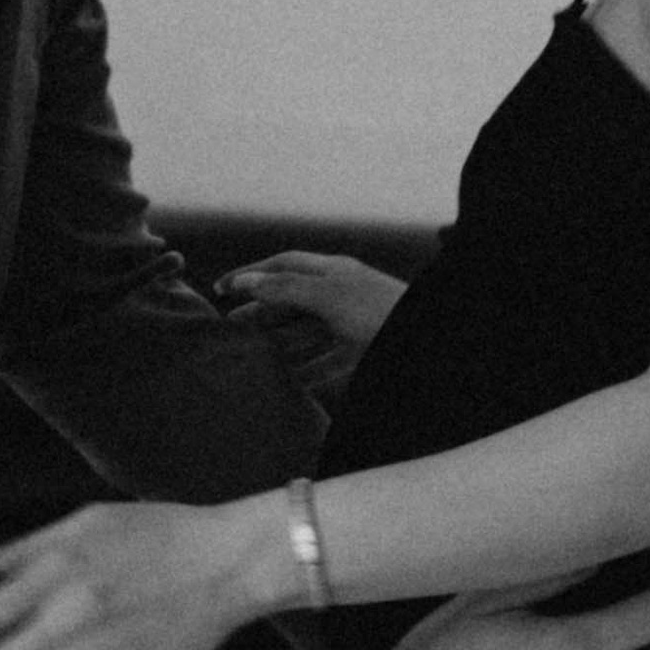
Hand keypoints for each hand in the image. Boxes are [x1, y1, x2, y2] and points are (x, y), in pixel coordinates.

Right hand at [216, 249, 407, 395]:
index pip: (284, 265)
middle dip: (260, 313)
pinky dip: (305, 373)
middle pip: (292, 301)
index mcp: (333, 271)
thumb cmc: (382, 310)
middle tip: (229, 330)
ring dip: (279, 345)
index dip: (251, 274)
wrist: (428, 342)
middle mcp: (340, 294)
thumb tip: (248, 281)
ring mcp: (351, 325)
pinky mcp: (361, 354)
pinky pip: (325, 363)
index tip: (221, 289)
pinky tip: (287, 384)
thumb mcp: (329, 296)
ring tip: (250, 358)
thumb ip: (287, 289)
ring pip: (306, 334)